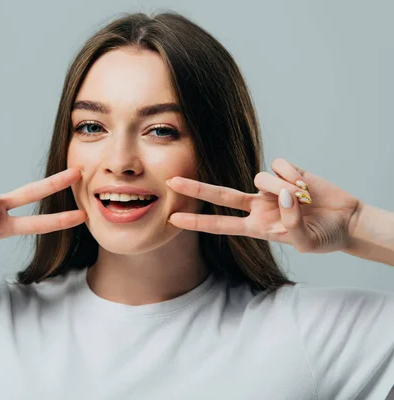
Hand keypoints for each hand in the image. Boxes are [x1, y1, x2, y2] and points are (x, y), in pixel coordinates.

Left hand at [166, 158, 361, 253]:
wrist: (346, 221)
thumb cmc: (324, 237)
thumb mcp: (306, 242)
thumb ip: (292, 226)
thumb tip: (283, 198)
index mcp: (256, 226)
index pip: (220, 225)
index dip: (198, 223)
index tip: (173, 220)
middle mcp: (257, 205)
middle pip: (220, 195)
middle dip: (196, 189)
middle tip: (170, 182)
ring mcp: (270, 188)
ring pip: (260, 178)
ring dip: (281, 187)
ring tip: (304, 197)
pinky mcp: (285, 172)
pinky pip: (278, 165)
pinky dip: (291, 173)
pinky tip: (304, 182)